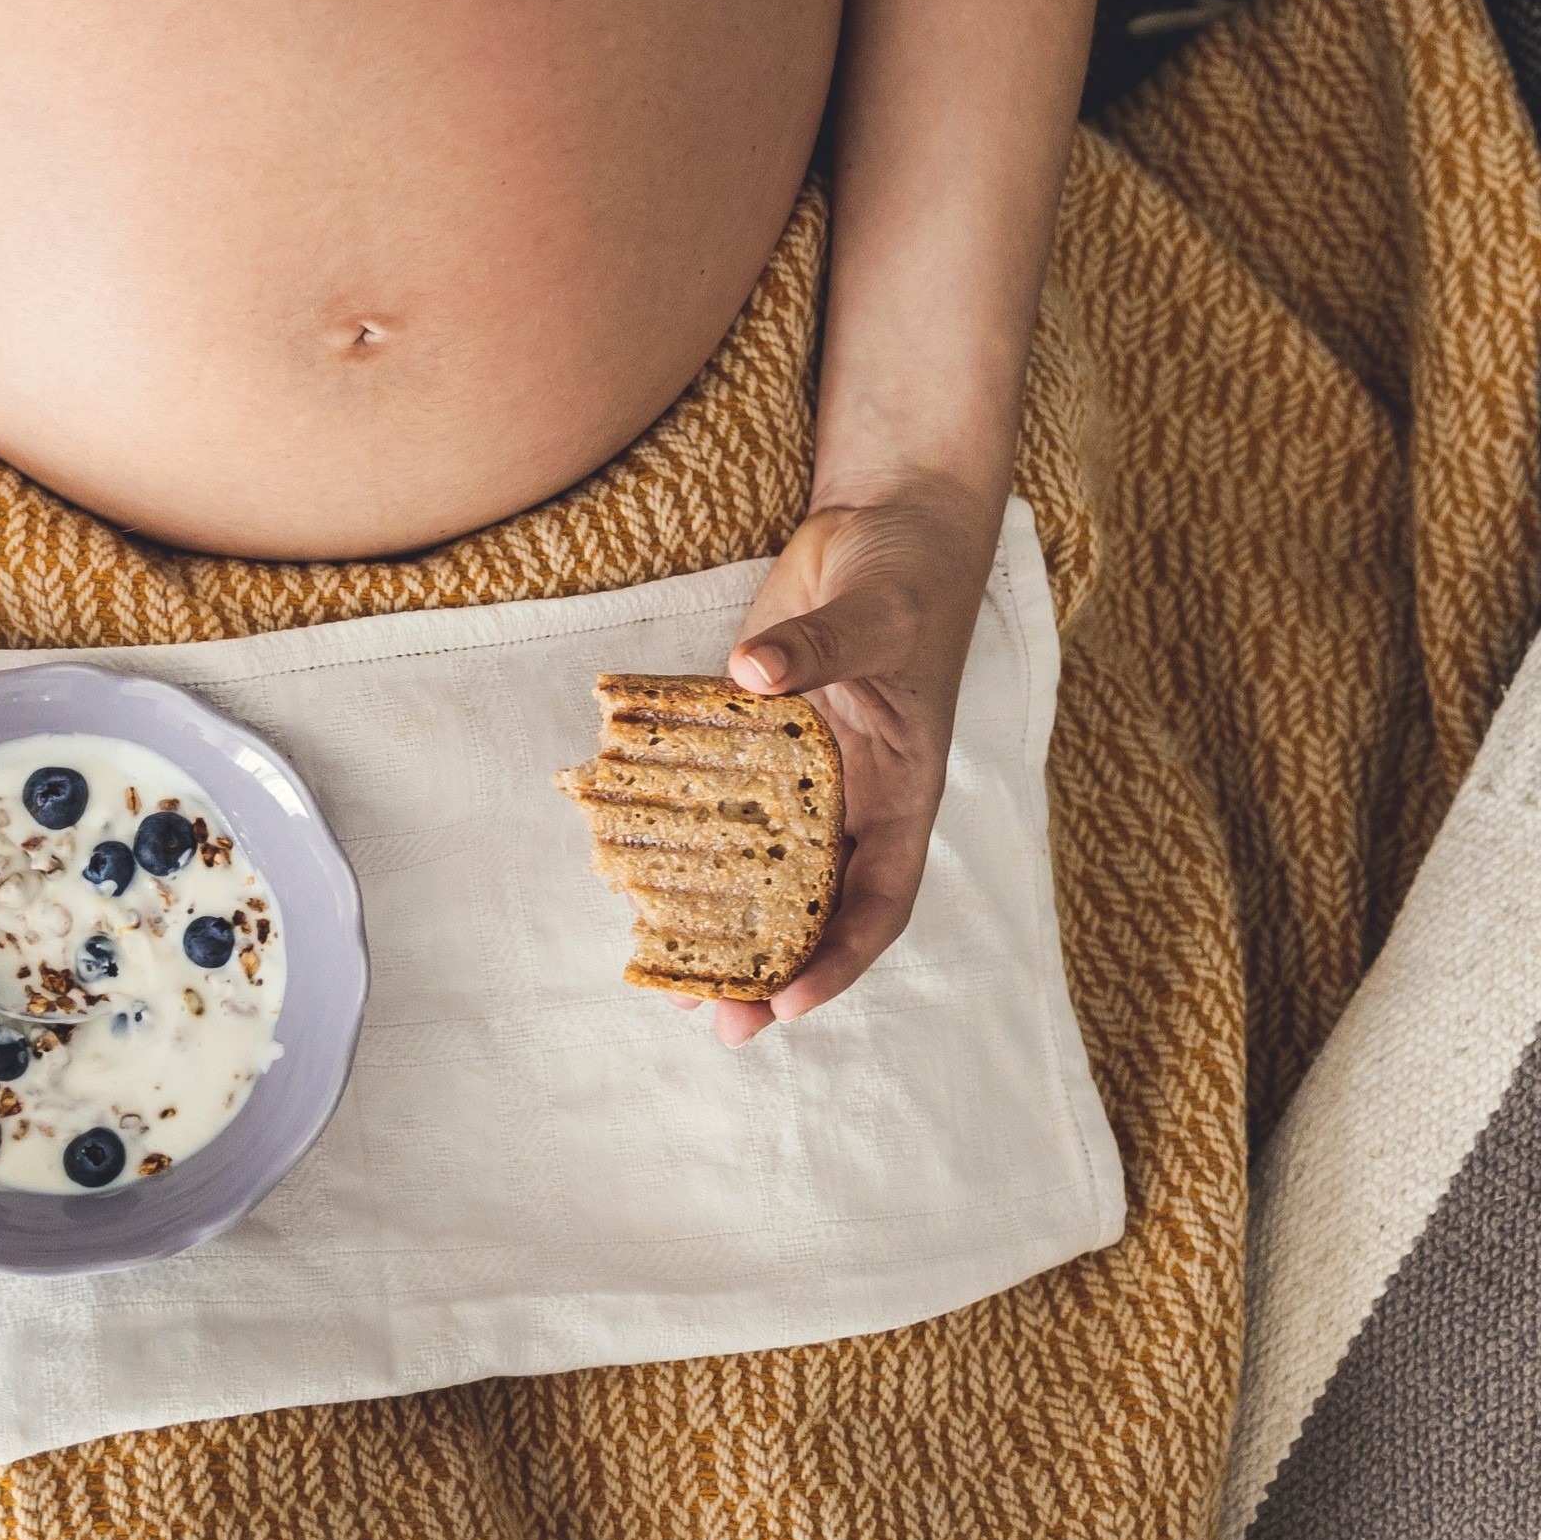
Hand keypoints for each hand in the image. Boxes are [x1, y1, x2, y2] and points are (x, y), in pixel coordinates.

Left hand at [688, 482, 1005, 1044]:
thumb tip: (758, 675)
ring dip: (718, 921)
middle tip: (711, 1019)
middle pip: (811, 905)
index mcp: (901, 793)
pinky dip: (685, 842)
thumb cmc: (907, 572)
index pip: (877, 903)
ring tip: (665, 975)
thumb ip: (820, 646)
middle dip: (764, 965)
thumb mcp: (876, 612)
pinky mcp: (753, 737)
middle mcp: (852, 800)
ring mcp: (801, 774)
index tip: (785, 1000)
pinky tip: (633, 874)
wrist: (886, 520)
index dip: (835, 959)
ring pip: (759, 867)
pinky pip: (717, 801)